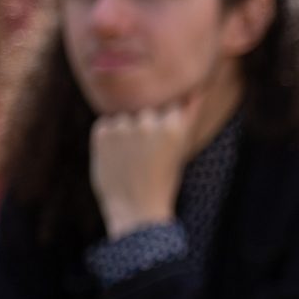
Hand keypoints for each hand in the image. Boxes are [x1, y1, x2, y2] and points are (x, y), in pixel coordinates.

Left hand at [89, 97, 203, 235]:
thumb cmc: (163, 179)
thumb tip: (196, 89)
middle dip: (146, 125)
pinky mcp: (102, 131)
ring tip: (131, 157)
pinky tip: (117, 158)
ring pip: (124, 115)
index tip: (163, 142)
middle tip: (146, 155)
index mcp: (174, 126)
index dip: (167, 122)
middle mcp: (149, 122)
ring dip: (126, 129)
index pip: (170, 104)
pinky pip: (106, 124)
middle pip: (146, 109)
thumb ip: (186, 116)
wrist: (136, 208)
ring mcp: (124, 126)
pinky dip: (109, 137)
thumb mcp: (181, 147)